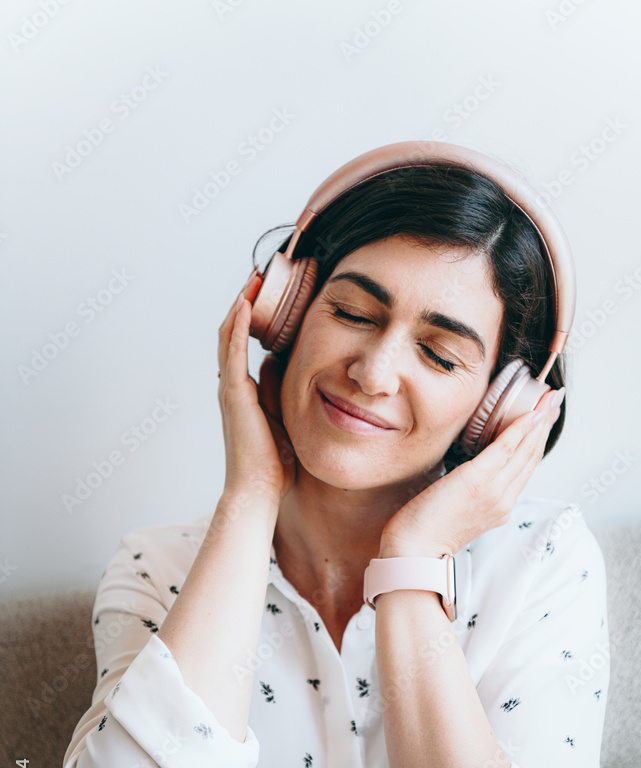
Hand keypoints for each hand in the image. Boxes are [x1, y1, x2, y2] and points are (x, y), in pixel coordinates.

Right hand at [217, 273, 295, 505]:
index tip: (267, 293)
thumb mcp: (282, 418)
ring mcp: (231, 389)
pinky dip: (237, 327)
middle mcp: (233, 386)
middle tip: (259, 274)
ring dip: (240, 305)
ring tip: (253, 278)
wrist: (258, 490)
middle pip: (232, 333)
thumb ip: (278, 390)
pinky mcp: (234, 395)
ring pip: (229, 337)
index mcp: (244, 392)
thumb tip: (278, 361)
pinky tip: (245, 303)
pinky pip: (233, 353)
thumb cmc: (273, 463)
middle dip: (245, 303)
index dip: (252, 317)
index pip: (243, 344)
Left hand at [379, 386, 564, 557]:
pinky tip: (531, 413)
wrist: (414, 551)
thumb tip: (469, 473)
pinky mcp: (477, 481)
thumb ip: (472, 491)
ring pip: (524, 451)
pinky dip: (520, 429)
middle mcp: (503, 500)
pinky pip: (506, 449)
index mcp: (500, 507)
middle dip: (545, 425)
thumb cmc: (425, 531)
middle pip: (531, 457)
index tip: (545, 417)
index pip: (525, 468)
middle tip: (555, 399)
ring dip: (539, 421)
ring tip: (549, 398)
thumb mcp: (458, 510)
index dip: (538, 440)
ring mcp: (494, 492)